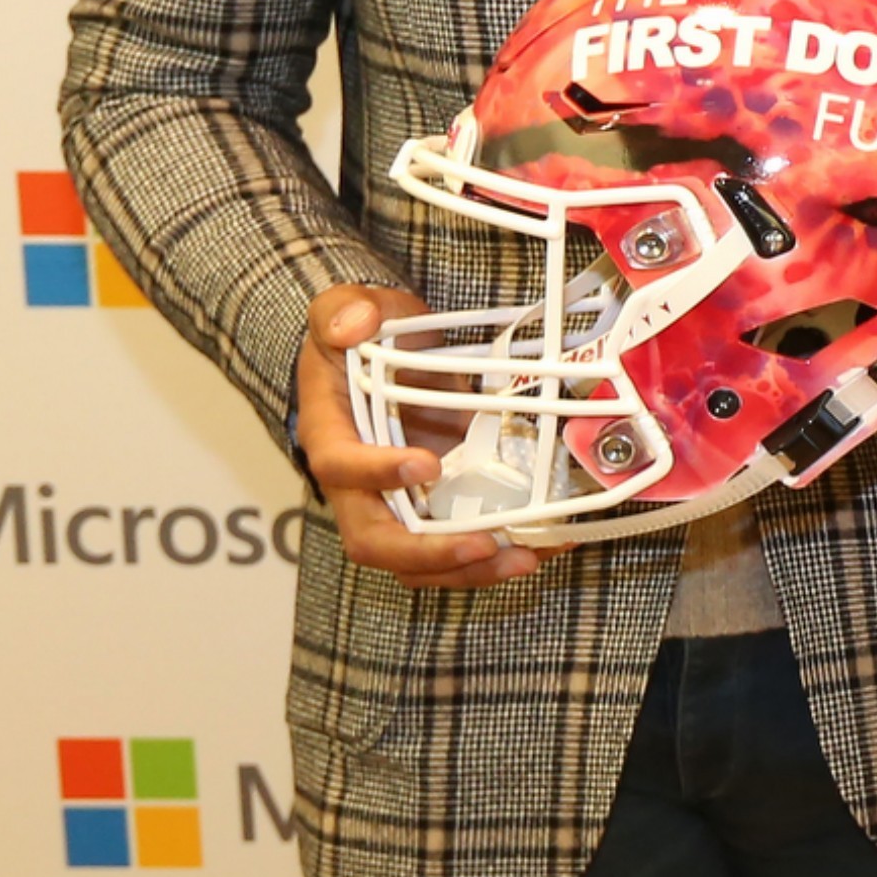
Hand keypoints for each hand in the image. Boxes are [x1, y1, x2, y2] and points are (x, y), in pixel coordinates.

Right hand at [296, 284, 552, 590]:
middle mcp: (357, 483)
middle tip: (484, 544)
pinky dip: (494, 555)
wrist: (386, 351)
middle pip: (374, 538)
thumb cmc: (364, 335)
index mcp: (331, 433)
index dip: (376, 473)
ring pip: (416, 559)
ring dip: (468, 569)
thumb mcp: (348, 308)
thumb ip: (344, 310)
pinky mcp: (435, 505)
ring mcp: (397, 501)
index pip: (339, 465)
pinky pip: (454, 543)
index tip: (425, 464)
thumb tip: (353, 324)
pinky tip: (544, 546)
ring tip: (525, 559)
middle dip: (428, 551)